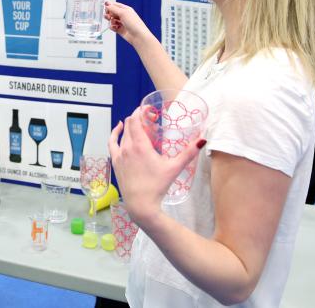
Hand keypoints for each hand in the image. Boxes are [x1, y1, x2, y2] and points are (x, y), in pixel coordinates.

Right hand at [104, 1, 150, 47]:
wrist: (138, 36)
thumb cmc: (134, 23)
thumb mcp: (123, 13)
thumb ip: (114, 8)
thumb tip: (107, 4)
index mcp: (126, 10)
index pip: (115, 5)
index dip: (109, 6)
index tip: (105, 8)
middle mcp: (124, 16)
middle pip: (112, 13)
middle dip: (109, 14)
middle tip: (108, 16)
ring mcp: (122, 23)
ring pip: (112, 20)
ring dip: (111, 21)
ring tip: (113, 23)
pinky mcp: (120, 30)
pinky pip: (113, 27)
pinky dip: (112, 27)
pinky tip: (114, 28)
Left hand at [107, 107, 205, 225]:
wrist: (141, 204)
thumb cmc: (157, 186)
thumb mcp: (174, 168)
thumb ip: (189, 153)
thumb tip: (202, 140)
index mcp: (140, 146)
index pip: (135, 120)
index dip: (141, 111)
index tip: (149, 109)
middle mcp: (127, 147)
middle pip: (129, 125)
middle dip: (138, 117)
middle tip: (150, 117)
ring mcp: (119, 155)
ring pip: (122, 133)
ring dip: (130, 126)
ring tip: (139, 123)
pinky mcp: (116, 162)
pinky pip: (112, 143)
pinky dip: (115, 133)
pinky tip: (119, 128)